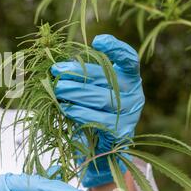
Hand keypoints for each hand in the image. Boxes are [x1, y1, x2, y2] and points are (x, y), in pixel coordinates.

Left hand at [51, 34, 144, 187]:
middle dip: (78, 73)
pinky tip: (65, 108)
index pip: (129, 60)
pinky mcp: (121, 133)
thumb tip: (56, 65)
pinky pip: (98, 120)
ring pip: (101, 98)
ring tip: (56, 89)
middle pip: (107, 78)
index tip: (98, 41)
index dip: (117, 49)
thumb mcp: (88, 89)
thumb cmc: (91, 110)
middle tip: (55, 71)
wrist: (98, 148)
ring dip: (75, 92)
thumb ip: (80, 75)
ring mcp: (130, 115)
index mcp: (129, 79)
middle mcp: (134, 95)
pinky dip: (79, 112)